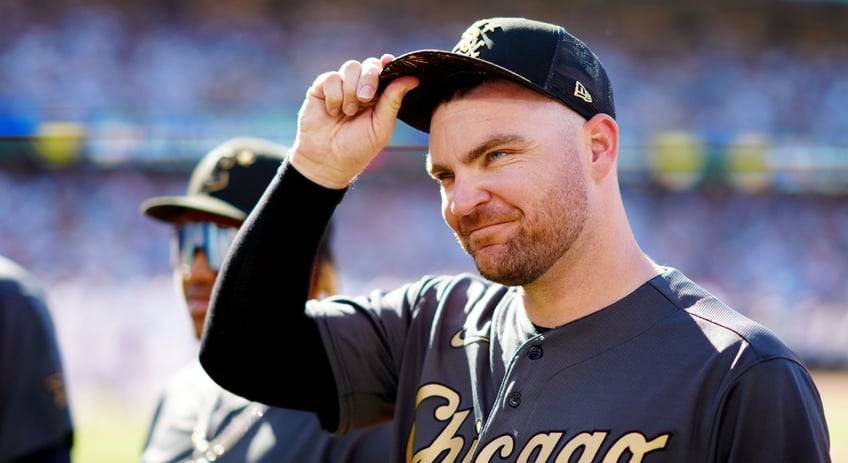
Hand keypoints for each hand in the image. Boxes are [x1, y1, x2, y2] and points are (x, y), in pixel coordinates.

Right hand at [290, 54, 419, 188]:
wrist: (327, 161)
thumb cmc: (357, 148)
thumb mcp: (381, 127)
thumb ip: (393, 101)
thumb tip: (413, 78)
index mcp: (380, 96)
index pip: (386, 71)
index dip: (389, 64)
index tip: (389, 62)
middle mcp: (361, 87)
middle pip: (369, 65)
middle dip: (369, 79)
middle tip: (365, 99)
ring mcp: (342, 86)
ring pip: (351, 67)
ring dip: (351, 90)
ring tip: (348, 112)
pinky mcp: (321, 88)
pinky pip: (331, 78)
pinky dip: (334, 95)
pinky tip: (333, 111)